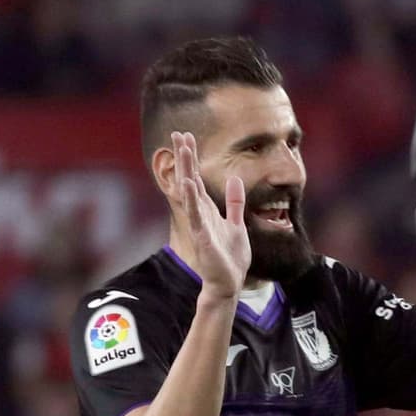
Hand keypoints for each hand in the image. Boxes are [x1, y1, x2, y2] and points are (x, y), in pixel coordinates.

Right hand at [173, 131, 249, 300]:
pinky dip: (192, 198)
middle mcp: (200, 213)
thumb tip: (234, 180)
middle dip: (186, 157)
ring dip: (186, 170)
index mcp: (208, 209)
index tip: (186, 136)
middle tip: (178, 133)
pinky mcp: (202, 236)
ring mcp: (200, 223)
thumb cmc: (230, 256)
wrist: (229, 282)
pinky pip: (197, 214)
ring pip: (191, 192)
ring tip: (181, 149)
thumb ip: (235, 203)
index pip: (197, 177)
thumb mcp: (236, 223)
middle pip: (190, 179)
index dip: (192, 157)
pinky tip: (188, 182)